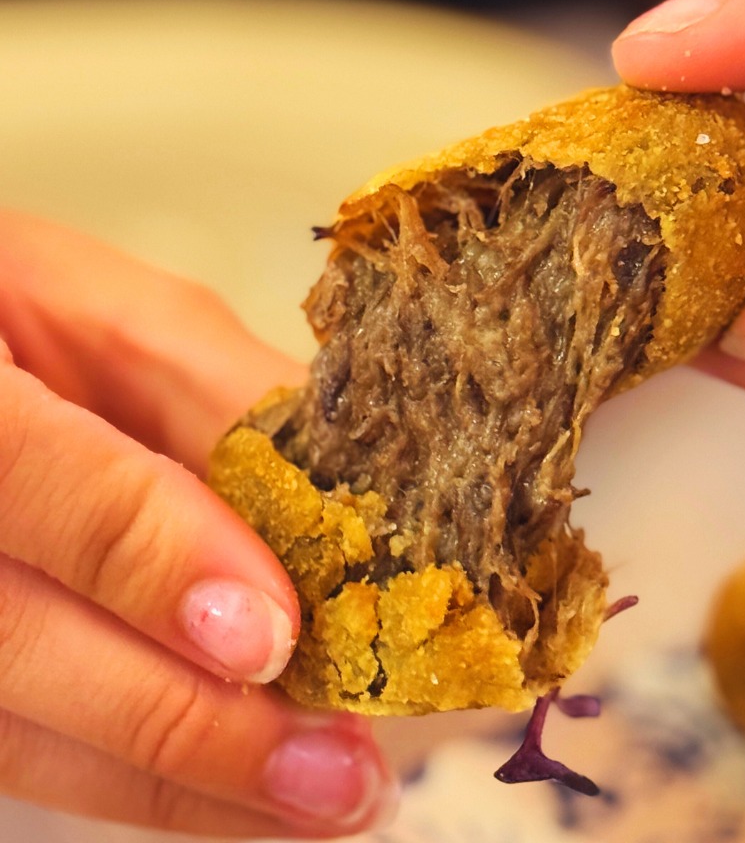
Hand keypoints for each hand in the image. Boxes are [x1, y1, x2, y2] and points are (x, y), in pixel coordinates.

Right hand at [0, 211, 396, 835]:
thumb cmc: (39, 313)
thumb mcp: (120, 319)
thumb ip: (217, 399)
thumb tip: (350, 493)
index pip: (33, 475)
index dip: (152, 559)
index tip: (270, 634)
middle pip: (16, 642)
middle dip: (182, 714)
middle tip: (334, 774)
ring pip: (15, 726)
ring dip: (168, 779)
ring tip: (311, 806)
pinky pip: (20, 741)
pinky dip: (130, 775)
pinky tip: (227, 792)